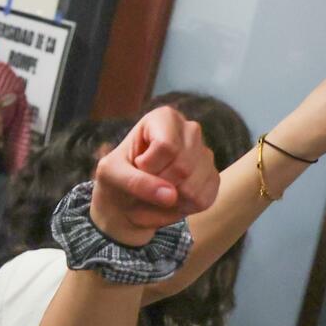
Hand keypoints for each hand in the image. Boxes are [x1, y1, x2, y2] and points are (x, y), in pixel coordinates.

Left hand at [91, 107, 218, 244]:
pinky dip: (182, 208)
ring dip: (168, 200)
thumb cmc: (117, 178)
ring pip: (193, 187)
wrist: (127, 201)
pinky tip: (171, 199)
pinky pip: (203, 200)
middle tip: (146, 182)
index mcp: (164, 117)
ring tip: (156, 191)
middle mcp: (190, 130)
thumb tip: (171, 196)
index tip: (137, 165)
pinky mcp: (213, 178)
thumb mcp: (111, 174)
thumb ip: (135, 181)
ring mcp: (205, 154)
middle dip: (158, 184)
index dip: (148, 166)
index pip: (167, 146)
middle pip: (183, 167)